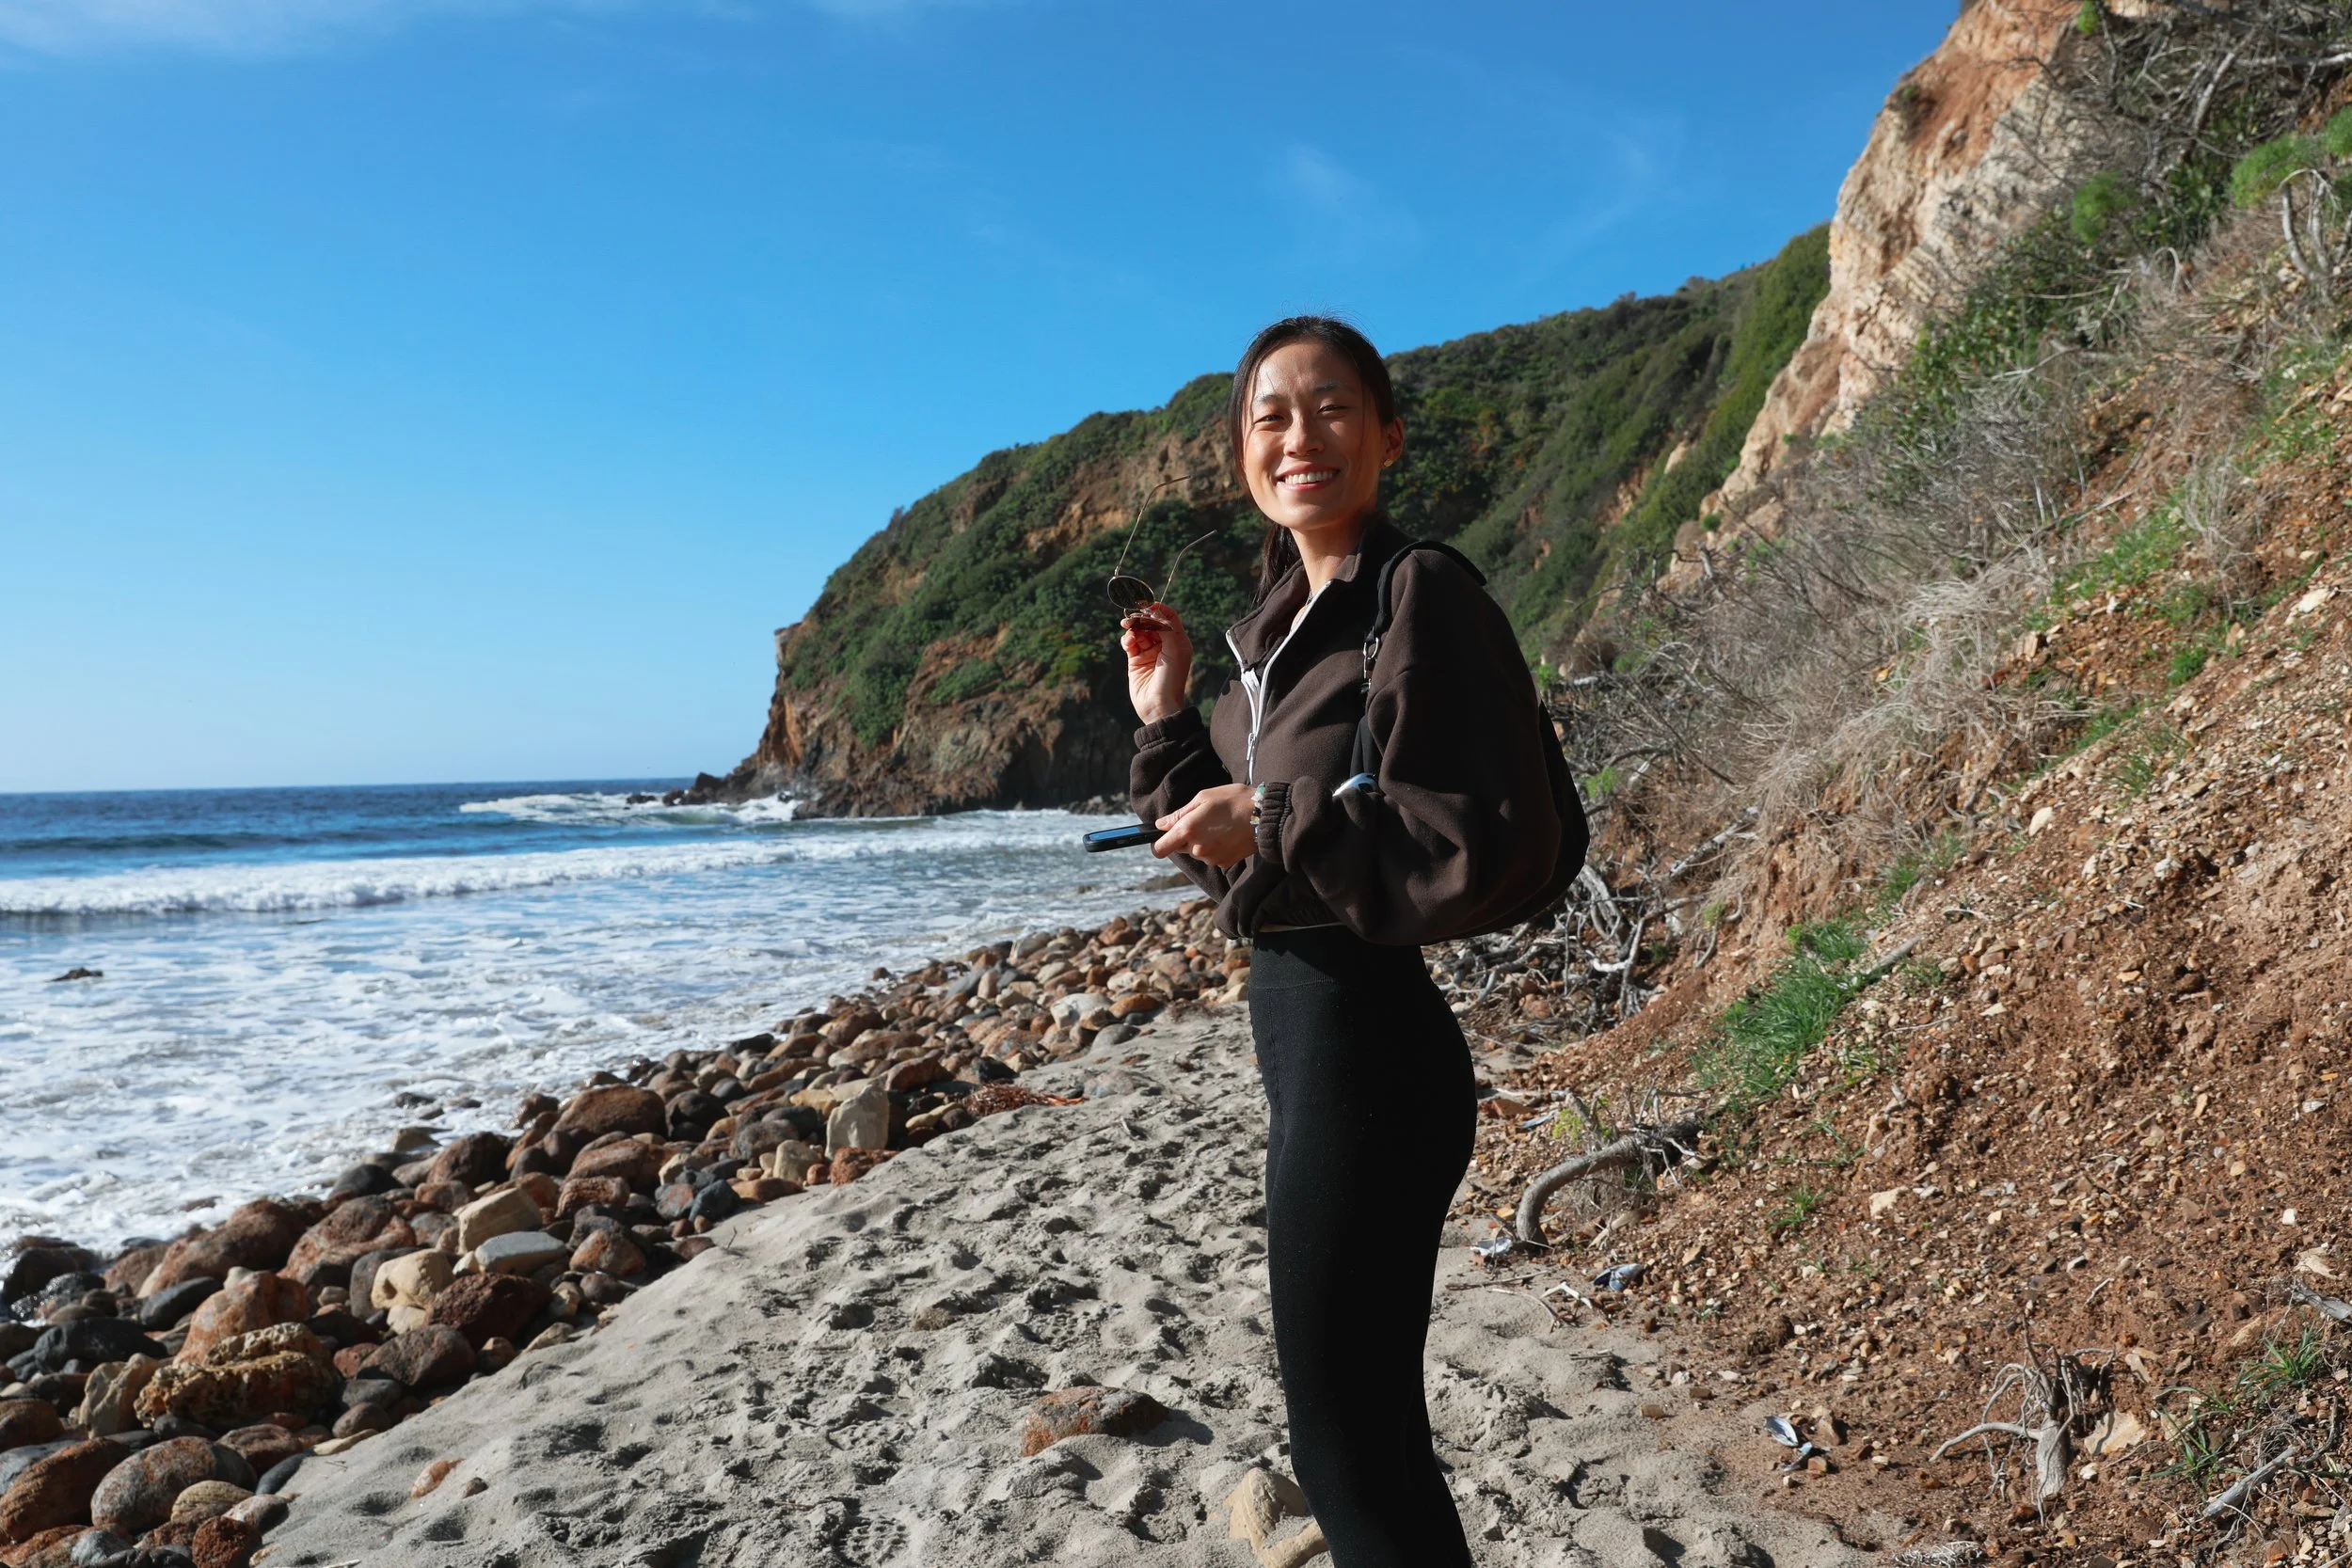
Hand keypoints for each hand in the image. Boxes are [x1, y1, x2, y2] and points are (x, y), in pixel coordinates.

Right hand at [1122, 602, 1192, 725]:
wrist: (1158, 705)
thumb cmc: (1172, 679)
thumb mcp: (1175, 650)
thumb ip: (1166, 627)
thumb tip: (1154, 610)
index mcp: (1178, 641)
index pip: (1169, 617)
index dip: (1158, 609)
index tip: (1147, 606)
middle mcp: (1164, 645)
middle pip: (1151, 622)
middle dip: (1142, 618)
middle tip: (1133, 617)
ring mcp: (1149, 652)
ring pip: (1139, 631)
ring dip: (1133, 627)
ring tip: (1127, 627)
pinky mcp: (1135, 660)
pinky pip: (1130, 642)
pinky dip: (1127, 639)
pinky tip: (1128, 643)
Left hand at [1154, 783, 1255, 868]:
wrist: (1265, 817)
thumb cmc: (1235, 801)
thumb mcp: (1204, 798)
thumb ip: (1179, 814)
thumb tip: (1160, 825)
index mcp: (1188, 830)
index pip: (1160, 849)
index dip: (1159, 843)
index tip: (1165, 836)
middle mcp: (1197, 849)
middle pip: (1181, 848)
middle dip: (1187, 837)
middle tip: (1204, 820)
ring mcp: (1211, 858)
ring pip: (1198, 852)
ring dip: (1203, 842)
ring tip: (1220, 826)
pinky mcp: (1224, 863)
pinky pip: (1212, 857)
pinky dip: (1216, 848)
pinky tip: (1228, 835)